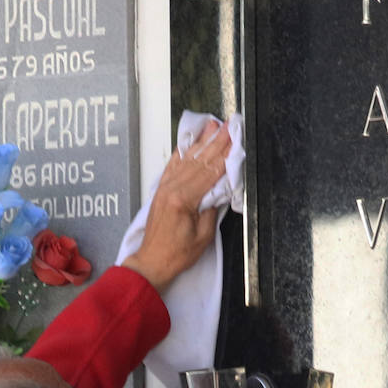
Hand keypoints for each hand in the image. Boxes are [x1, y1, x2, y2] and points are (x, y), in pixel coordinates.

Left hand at [122, 118, 230, 291]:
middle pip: (200, 161)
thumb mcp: (203, 235)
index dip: (225, 155)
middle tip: (229, 125)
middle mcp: (172, 189)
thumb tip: (220, 188)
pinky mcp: (161, 190)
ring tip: (213, 125)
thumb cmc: (178, 254)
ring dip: (202, 141)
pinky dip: (183, 151)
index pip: (210, 173)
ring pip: (187, 159)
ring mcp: (164, 187)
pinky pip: (173, 165)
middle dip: (216, 141)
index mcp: (183, 200)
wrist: (153, 261)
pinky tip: (190, 141)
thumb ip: (211, 208)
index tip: (235, 140)